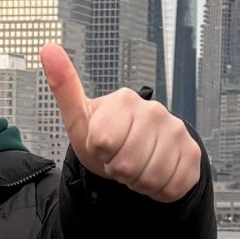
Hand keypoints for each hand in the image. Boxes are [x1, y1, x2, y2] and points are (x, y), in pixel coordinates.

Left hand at [39, 44, 202, 201]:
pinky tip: (155, 173)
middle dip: (119, 172)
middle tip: (120, 160)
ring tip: (137, 167)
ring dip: (138, 183)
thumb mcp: (80, 118)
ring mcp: (177, 131)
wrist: (137, 152)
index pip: (103, 143)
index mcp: (124, 101)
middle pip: (127, 166)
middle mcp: (154, 111)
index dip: (100, 154)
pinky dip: (159, 191)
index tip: (103, 146)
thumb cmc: (105, 136)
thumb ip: (65, 86)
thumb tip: (47, 48)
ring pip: (150, 178)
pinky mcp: (192, 153)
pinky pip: (171, 187)